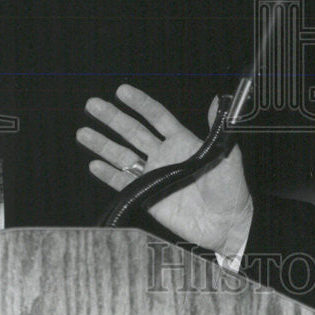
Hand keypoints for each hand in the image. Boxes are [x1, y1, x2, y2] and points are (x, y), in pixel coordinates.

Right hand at [76, 84, 251, 256]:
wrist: (226, 223)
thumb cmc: (230, 188)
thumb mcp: (227, 154)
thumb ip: (217, 129)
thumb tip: (216, 100)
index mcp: (183, 141)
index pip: (156, 117)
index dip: (140, 103)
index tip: (122, 91)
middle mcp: (165, 155)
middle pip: (133, 132)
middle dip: (112, 118)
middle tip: (92, 104)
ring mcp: (155, 175)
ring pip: (123, 155)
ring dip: (103, 144)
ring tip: (83, 132)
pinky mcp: (148, 197)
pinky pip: (124, 183)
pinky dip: (108, 175)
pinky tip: (94, 165)